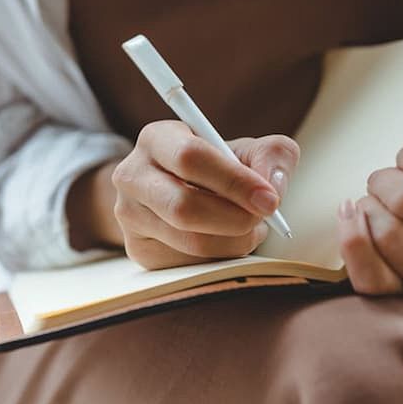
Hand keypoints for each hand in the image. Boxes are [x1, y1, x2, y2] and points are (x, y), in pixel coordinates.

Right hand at [111, 120, 299, 268]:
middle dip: (235, 218)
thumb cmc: (221, 167)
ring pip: (190, 242)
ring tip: (250, 227)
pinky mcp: (139, 250)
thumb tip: (272, 186)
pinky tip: (227, 240)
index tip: (270, 199)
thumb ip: (272, 155)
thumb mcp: (249, 150)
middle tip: (264, 219)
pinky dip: (221, 258)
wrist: (185, 190)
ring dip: (234, 241)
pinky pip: (189, 265)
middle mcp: (132, 175)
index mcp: (157, 138)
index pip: (191, 158)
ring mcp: (130, 216)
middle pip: (184, 207)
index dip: (234, 181)